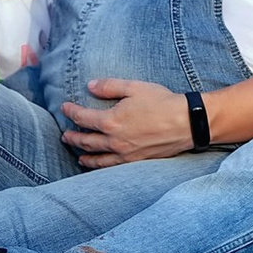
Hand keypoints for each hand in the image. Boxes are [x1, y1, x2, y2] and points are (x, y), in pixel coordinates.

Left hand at [60, 77, 194, 166]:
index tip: (65, 108)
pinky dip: (100, 166)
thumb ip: (110, 86)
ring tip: (77, 154)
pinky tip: (98, 165)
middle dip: (73, 137)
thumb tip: (90, 86)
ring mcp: (124, 153)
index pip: (83, 117)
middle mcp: (114, 140)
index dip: (71, 112)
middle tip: (65, 135)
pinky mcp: (135, 161)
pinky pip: (112, 167)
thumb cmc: (162, 102)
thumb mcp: (135, 87)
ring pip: (96, 157)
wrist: (187, 123)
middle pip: (86, 141)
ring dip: (83, 155)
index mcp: (111, 120)